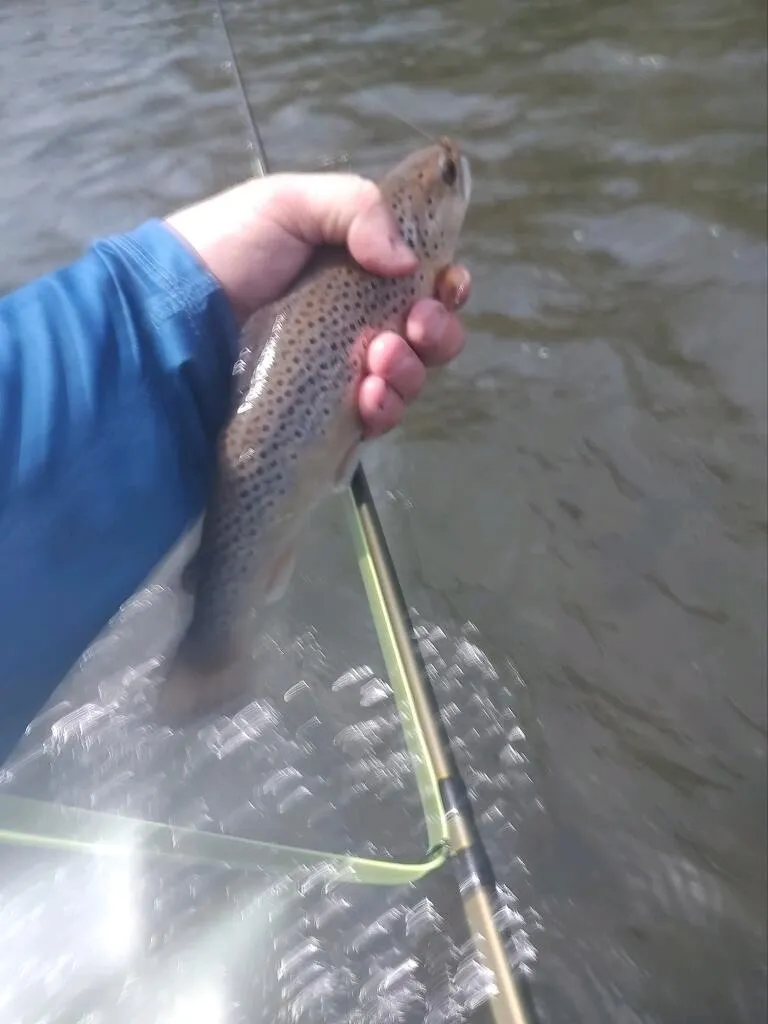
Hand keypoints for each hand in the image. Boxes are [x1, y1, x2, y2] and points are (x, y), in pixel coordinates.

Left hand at [165, 173, 470, 436]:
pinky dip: (386, 408)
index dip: (447, 287)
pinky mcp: (327, 414)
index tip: (446, 287)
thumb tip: (407, 262)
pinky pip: (378, 418)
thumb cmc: (226, 251)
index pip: (423, 282)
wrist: (171, 318)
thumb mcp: (287, 203)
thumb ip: (356, 208)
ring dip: (411, 371)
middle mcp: (358, 322)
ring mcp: (343, 371)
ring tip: (379, 360)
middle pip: (429, 335)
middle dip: (437, 332)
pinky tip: (369, 397)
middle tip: (416, 326)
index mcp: (356, 270)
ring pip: (410, 379)